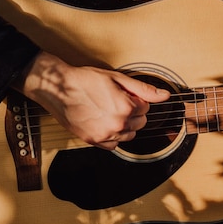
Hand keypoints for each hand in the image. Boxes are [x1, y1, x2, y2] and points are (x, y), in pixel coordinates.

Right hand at [17, 51, 170, 149]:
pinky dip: (113, 135)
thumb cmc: (85, 80)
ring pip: (129, 135)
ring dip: (125, 124)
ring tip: (109, 111)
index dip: (136, 99)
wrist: (58, 89)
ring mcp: (106, 135)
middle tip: (116, 101)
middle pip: (140, 122)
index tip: (124, 94)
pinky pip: (114, 145)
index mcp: (126, 107)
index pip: (146, 107)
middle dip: (133, 112)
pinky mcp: (95, 141)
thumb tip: (164, 95)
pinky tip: (105, 122)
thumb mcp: (117, 79)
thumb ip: (143, 89)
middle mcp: (118, 124)